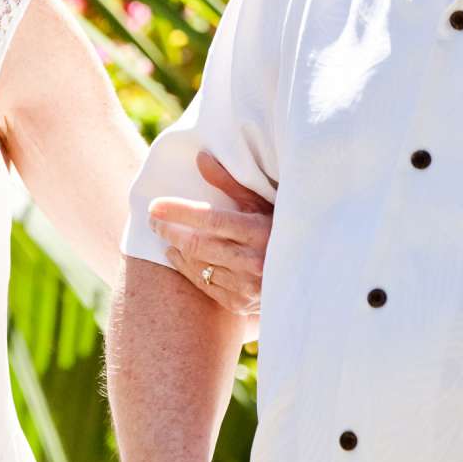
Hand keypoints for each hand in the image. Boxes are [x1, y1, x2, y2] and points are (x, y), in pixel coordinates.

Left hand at [147, 152, 270, 317]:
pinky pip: (204, 285)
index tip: (154, 205)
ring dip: (176, 248)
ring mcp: (247, 286)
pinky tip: (177, 255)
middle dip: (169, 230)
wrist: (310, 272)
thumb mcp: (264, 203)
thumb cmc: (283, 228)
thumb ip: (231, 182)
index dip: (179, 212)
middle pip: (197, 245)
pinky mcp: (240, 303)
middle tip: (152, 219)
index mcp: (260, 232)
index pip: (210, 220)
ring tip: (165, 234)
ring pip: (197, 266)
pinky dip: (186, 268)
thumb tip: (201, 158)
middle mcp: (254, 261)